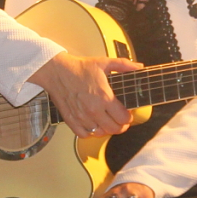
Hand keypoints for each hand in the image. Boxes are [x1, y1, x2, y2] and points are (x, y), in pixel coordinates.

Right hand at [27, 52, 142, 137]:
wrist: (57, 71)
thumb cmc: (79, 68)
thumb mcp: (104, 63)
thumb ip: (124, 65)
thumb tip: (139, 67)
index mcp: (104, 97)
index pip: (124, 118)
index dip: (129, 117)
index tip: (127, 113)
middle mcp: (93, 110)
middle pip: (114, 129)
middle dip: (120, 126)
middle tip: (120, 120)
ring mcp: (82, 117)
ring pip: (100, 133)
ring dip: (106, 129)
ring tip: (107, 121)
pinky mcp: (71, 120)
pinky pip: (84, 135)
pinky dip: (90, 132)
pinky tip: (93, 124)